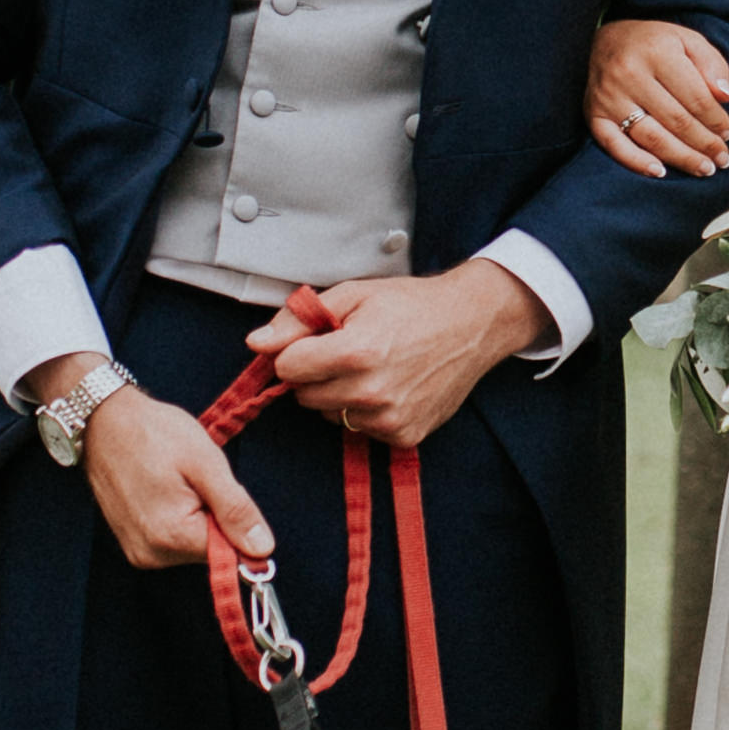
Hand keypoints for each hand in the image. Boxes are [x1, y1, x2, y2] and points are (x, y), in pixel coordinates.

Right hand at [29, 362, 272, 577]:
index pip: (230, 553)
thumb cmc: (154, 433)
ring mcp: (139, 552)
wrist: (103, 422)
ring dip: (196, 515)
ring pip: (193, 545)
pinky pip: (173, 540)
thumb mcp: (205, 463)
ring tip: (176, 481)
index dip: (236, 521)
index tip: (217, 489)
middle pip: (210, 550)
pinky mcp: (133, 545)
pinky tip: (164, 490)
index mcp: (172, 536)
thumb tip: (263, 551)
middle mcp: (152, 555)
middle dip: (213, 515)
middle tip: (194, 479)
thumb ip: (236, 510)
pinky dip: (178, 517)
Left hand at [252, 261, 543, 447]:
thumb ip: (299, 319)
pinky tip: (389, 386)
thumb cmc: (411, 305)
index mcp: (355, 351)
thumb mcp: (353, 294)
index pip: (287, 368)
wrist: (471, 324)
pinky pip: (359, 429)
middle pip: (304, 396)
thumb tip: (256, 344)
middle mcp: (371, 391)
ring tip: (371, 367)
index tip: (316, 340)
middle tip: (345, 351)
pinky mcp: (404, 435)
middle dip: (314, 374)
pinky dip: (364, 411)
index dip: (296, 351)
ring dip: (338, 395)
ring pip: (329, 415)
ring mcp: (389, 418)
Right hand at [588, 15, 728, 176]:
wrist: (605, 40)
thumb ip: (712, 64)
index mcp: (657, 52)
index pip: (695, 97)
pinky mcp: (593, 114)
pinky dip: (637, 162)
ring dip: (681, 158)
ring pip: (651, 137)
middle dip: (704, 144)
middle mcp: (630, 74)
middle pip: (676, 121)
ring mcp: (609, 97)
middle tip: (722, 159)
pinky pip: (615, 145)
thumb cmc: (654, 43)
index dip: (716, 121)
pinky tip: (660, 172)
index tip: (727, 134)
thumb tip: (726, 97)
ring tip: (704, 168)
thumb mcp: (688, 40)